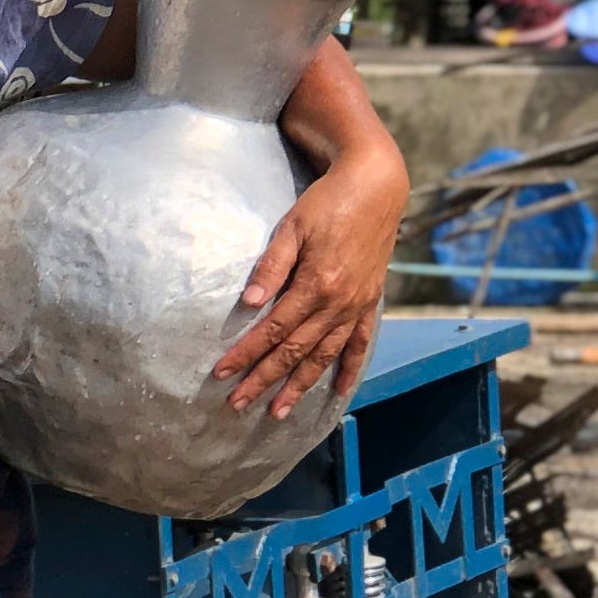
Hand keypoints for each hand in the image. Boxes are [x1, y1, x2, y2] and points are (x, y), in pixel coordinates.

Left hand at [213, 153, 398, 417]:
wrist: (376, 186)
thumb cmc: (327, 202)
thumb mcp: (292, 227)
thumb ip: (270, 267)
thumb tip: (248, 303)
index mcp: (316, 284)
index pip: (272, 330)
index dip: (245, 353)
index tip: (221, 374)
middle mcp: (339, 303)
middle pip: (295, 351)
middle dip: (264, 380)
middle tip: (237, 404)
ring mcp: (357, 305)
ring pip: (324, 356)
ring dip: (300, 386)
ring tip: (277, 412)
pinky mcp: (369, 301)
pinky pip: (359, 343)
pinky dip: (348, 369)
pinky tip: (335, 392)